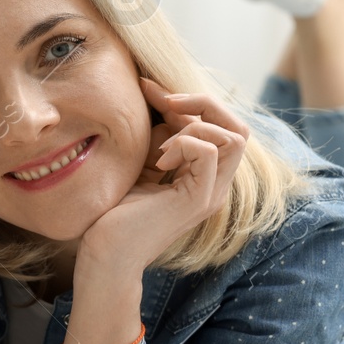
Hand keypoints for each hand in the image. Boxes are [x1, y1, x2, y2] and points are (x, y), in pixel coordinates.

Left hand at [79, 78, 249, 274]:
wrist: (104, 255)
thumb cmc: (113, 213)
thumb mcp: (140, 162)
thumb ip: (158, 136)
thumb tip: (159, 96)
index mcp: (202, 177)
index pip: (218, 125)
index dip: (187, 100)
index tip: (147, 88)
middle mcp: (213, 185)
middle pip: (239, 128)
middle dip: (204, 103)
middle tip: (165, 103)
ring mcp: (210, 194)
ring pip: (234, 137)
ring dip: (195, 126)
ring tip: (161, 147)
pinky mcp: (198, 201)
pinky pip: (210, 152)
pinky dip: (185, 144)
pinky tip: (159, 162)